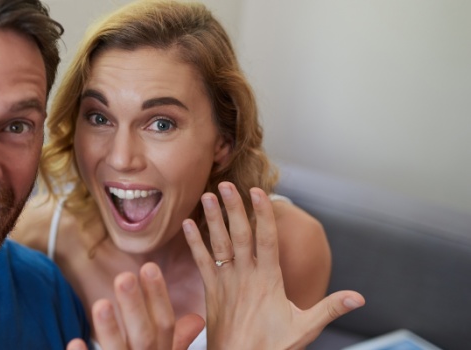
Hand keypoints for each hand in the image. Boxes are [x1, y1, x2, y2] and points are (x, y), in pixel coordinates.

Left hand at [66, 263, 204, 349]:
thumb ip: (177, 343)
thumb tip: (195, 317)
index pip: (165, 326)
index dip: (158, 297)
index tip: (149, 266)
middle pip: (146, 338)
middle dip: (135, 308)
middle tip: (123, 277)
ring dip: (111, 331)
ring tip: (99, 304)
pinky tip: (74, 342)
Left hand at [185, 182, 364, 348]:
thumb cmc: (272, 347)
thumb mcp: (305, 327)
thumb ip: (330, 307)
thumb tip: (359, 297)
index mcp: (269, 280)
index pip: (267, 239)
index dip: (263, 214)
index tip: (258, 192)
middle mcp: (245, 276)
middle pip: (240, 234)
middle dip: (234, 208)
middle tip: (227, 184)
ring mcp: (226, 281)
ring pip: (219, 243)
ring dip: (213, 219)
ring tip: (208, 195)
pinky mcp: (211, 290)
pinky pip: (201, 261)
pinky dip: (194, 242)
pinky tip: (187, 224)